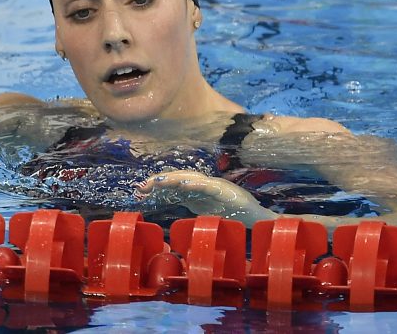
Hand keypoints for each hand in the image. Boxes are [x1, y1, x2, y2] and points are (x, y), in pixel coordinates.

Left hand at [136, 170, 277, 224]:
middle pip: (179, 178)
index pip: (174, 184)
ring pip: (191, 179)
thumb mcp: (205, 210)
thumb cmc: (232, 213)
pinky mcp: (225, 191)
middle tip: (143, 186)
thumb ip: (190, 203)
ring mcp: (214, 186)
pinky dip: (196, 184)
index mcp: (197, 191)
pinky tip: (185, 185)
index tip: (141, 190)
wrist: (255, 217)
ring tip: (159, 181)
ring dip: (174, 179)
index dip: (158, 185)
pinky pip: (208, 186)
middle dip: (160, 181)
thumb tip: (170, 201)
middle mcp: (203, 185)